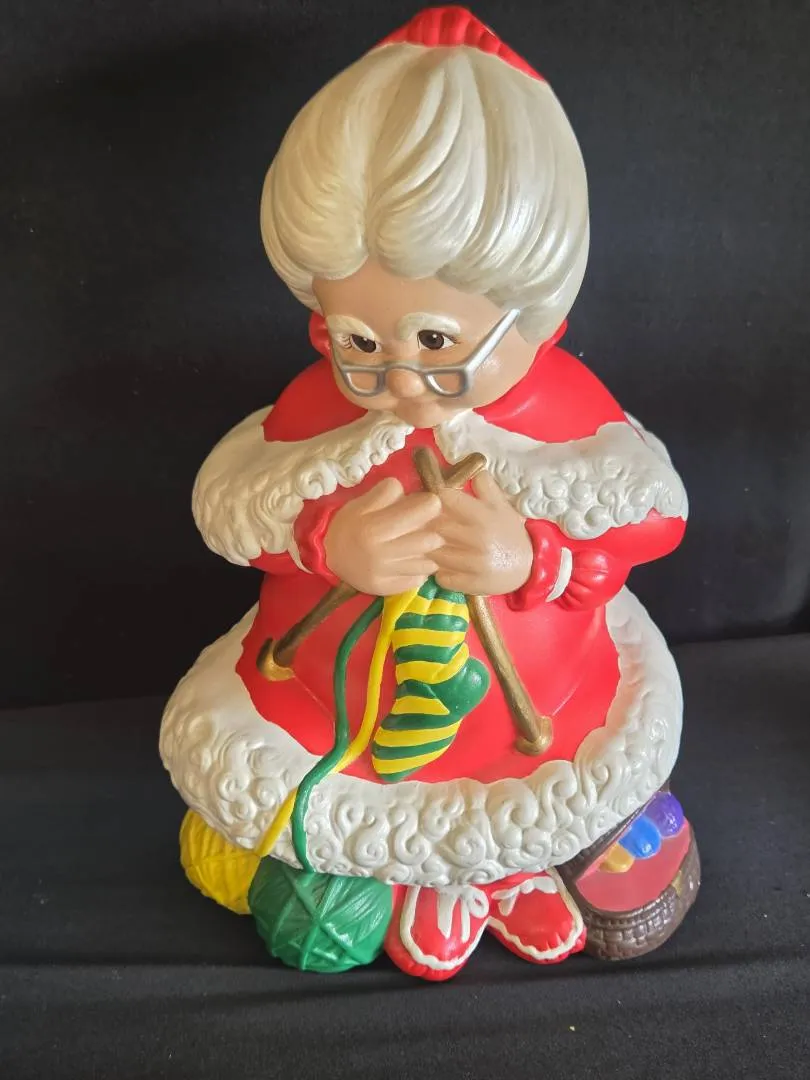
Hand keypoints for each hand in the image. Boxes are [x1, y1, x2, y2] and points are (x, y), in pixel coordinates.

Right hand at [324, 478, 441, 594]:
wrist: (326, 557)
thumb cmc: (348, 525)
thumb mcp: (361, 502)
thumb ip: (388, 493)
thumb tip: (416, 493)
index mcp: (374, 527)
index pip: (424, 510)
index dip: (430, 504)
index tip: (425, 505)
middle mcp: (381, 554)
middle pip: (430, 539)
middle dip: (433, 529)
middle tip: (425, 526)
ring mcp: (385, 575)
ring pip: (428, 562)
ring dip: (428, 551)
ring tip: (417, 544)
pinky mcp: (388, 590)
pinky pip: (419, 579)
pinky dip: (419, 569)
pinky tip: (409, 561)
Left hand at [433, 472, 532, 595]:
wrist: (527, 567)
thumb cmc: (508, 531)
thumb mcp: (500, 505)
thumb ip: (484, 485)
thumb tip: (470, 465)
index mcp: (483, 515)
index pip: (444, 499)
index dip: (431, 497)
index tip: (426, 498)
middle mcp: (478, 539)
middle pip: (434, 526)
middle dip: (423, 523)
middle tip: (415, 521)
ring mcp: (473, 564)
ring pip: (434, 552)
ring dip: (426, 548)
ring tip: (423, 543)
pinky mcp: (470, 584)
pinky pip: (440, 576)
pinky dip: (436, 570)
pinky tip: (438, 564)